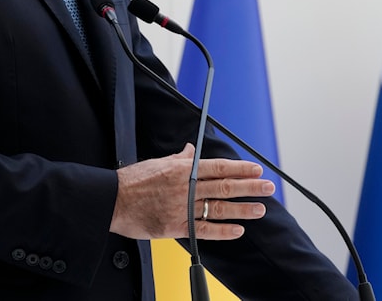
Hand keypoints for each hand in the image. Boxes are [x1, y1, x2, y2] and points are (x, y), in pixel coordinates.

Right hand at [109, 143, 274, 240]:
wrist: (113, 200)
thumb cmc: (133, 181)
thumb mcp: (157, 163)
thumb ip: (179, 159)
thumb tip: (190, 150)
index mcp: (182, 169)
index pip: (219, 167)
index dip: (240, 168)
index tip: (256, 169)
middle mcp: (185, 187)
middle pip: (225, 186)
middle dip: (250, 187)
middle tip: (268, 187)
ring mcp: (182, 208)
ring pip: (219, 207)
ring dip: (242, 208)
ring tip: (259, 208)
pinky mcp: (176, 227)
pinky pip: (205, 230)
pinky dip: (223, 231)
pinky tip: (237, 230)